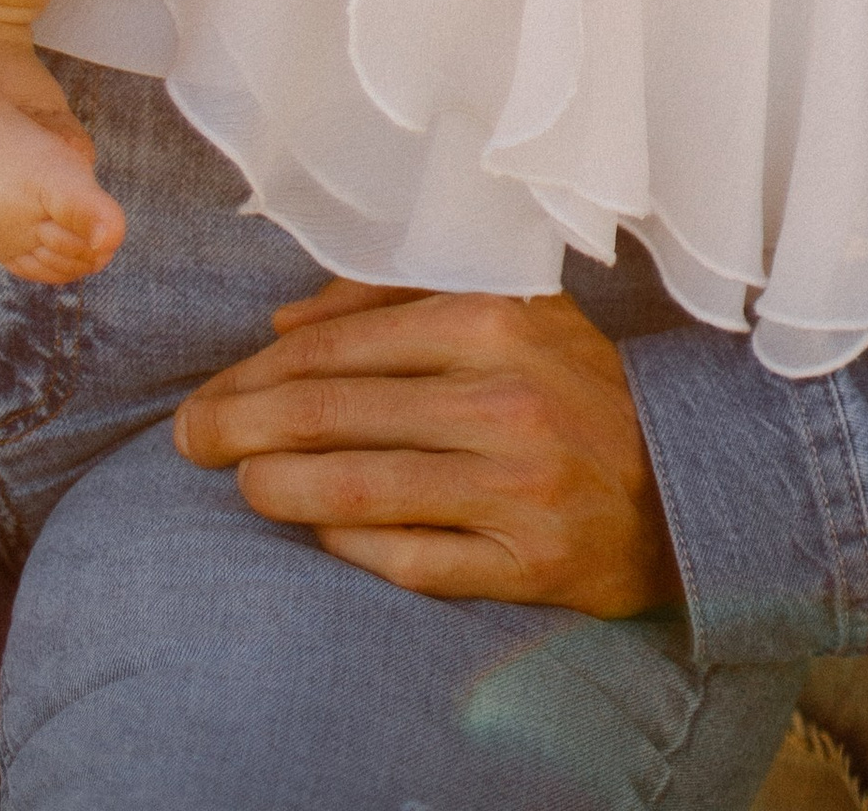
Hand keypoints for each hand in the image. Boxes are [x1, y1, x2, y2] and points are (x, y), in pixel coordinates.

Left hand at [172, 280, 685, 616]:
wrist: (679, 480)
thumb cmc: (571, 382)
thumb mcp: (507, 309)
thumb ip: (396, 301)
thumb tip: (285, 323)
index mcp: (492, 324)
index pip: (339, 348)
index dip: (257, 371)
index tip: (210, 391)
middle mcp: (503, 403)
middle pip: (334, 417)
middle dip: (242, 427)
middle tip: (188, 439)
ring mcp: (514, 490)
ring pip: (362, 490)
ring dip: (280, 489)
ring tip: (239, 485)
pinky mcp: (525, 566)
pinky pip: (410, 560)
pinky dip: (349, 545)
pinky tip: (315, 532)